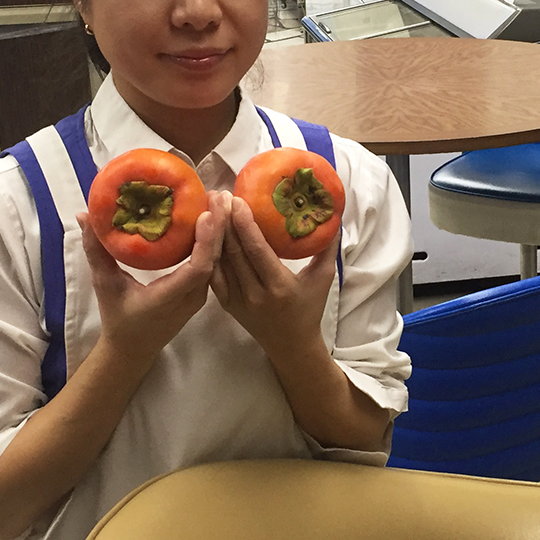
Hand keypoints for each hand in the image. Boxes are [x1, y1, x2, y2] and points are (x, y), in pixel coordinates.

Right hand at [79, 188, 228, 363]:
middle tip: (220, 194)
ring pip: (217, 261)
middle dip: (220, 226)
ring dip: (220, 231)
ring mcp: (199, 295)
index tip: (205, 214)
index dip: (205, 242)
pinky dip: (214, 241)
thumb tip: (84, 216)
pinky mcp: (200, 291)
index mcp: (169, 297)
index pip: (198, 269)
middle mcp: (191, 297)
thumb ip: (96, 251)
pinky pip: (212, 264)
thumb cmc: (118, 318)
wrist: (133, 349)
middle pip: (215, 260)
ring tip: (220, 200)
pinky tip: (213, 218)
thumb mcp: (104, 284)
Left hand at [210, 194, 336, 359]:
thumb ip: (327, 248)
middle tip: (219, 193)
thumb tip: (333, 218)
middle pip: (234, 252)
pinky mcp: (226, 304)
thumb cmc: (309, 308)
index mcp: (279, 287)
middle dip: (224, 220)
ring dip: (213, 232)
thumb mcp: (323, 279)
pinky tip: (206, 232)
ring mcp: (237, 301)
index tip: (237, 200)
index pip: (256, 250)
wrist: (291, 345)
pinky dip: (209, 252)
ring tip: (210, 206)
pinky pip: (214, 274)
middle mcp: (255, 295)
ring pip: (220, 261)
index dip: (244, 224)